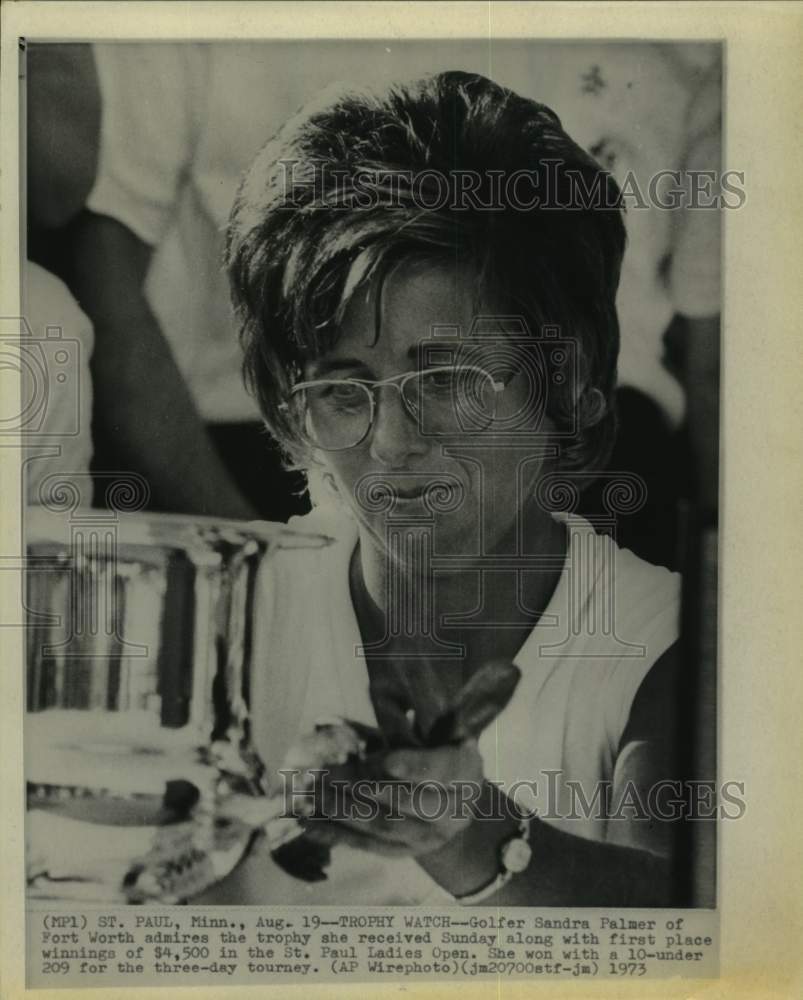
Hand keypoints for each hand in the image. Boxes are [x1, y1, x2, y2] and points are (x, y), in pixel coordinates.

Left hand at [303, 739, 485, 859]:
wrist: (456, 795)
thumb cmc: (437, 747)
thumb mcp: (433, 732)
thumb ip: (403, 726)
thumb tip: (355, 710)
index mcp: (465, 770)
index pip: (443, 770)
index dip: (415, 767)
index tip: (385, 762)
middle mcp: (454, 810)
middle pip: (405, 802)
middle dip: (359, 787)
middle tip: (322, 775)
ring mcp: (431, 837)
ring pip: (383, 827)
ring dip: (341, 811)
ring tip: (308, 798)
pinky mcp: (409, 852)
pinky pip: (370, 847)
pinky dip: (338, 835)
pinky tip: (310, 825)